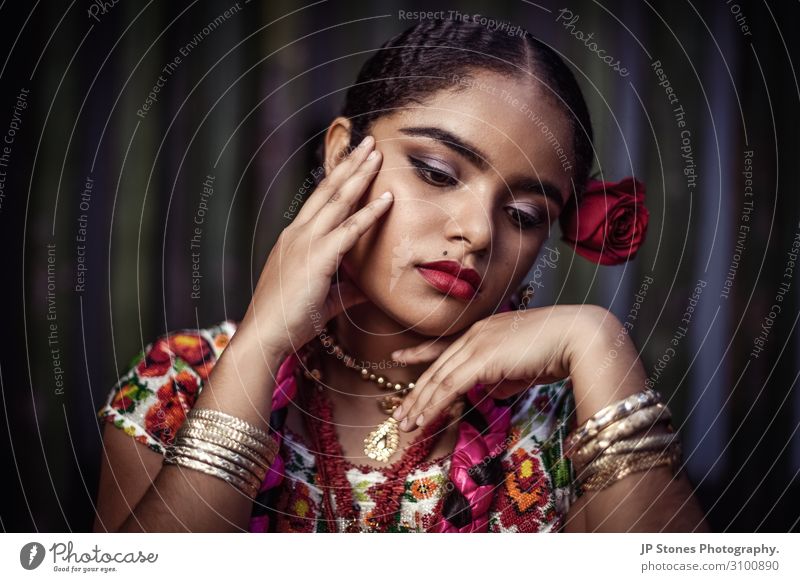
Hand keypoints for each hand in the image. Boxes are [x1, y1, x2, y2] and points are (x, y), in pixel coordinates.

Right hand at [241, 135, 391, 355]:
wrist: (264, 337)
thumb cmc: (288, 321)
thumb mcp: (322, 301)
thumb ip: (345, 291)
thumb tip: (365, 290)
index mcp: (294, 239)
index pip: (320, 201)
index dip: (339, 178)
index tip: (355, 160)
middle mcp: (298, 234)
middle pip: (328, 190)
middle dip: (351, 164)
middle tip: (370, 142)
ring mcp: (305, 243)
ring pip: (338, 200)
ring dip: (360, 174)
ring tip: (377, 152)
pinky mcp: (317, 258)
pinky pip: (350, 229)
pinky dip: (370, 212)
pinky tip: (388, 197)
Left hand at [391, 305, 608, 430]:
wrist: (576, 336)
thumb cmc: (557, 350)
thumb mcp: (522, 367)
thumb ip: (503, 377)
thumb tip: (492, 390)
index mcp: (484, 331)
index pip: (445, 345)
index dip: (420, 353)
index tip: (401, 357)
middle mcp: (475, 334)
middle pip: (437, 366)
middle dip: (416, 392)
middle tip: (400, 412)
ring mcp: (477, 344)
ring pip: (439, 378)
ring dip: (420, 403)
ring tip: (406, 424)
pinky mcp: (481, 358)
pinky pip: (450, 385)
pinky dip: (434, 404)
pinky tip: (423, 419)